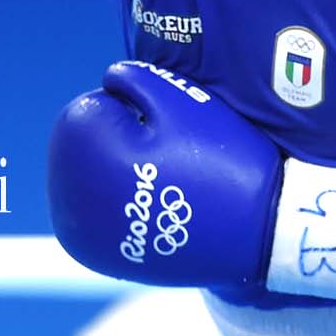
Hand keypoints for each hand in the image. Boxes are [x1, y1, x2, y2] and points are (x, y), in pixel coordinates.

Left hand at [48, 61, 335, 301]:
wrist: (262, 233)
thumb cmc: (223, 158)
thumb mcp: (181, 100)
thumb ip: (132, 79)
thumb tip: (106, 83)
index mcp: (89, 154)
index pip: (88, 111)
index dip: (128, 108)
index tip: (160, 124)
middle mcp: (73, 201)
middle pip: (78, 146)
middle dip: (113, 137)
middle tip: (162, 149)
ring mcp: (82, 234)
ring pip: (80, 179)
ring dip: (107, 168)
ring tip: (157, 175)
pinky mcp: (97, 256)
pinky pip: (88, 214)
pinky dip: (109, 201)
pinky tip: (146, 199)